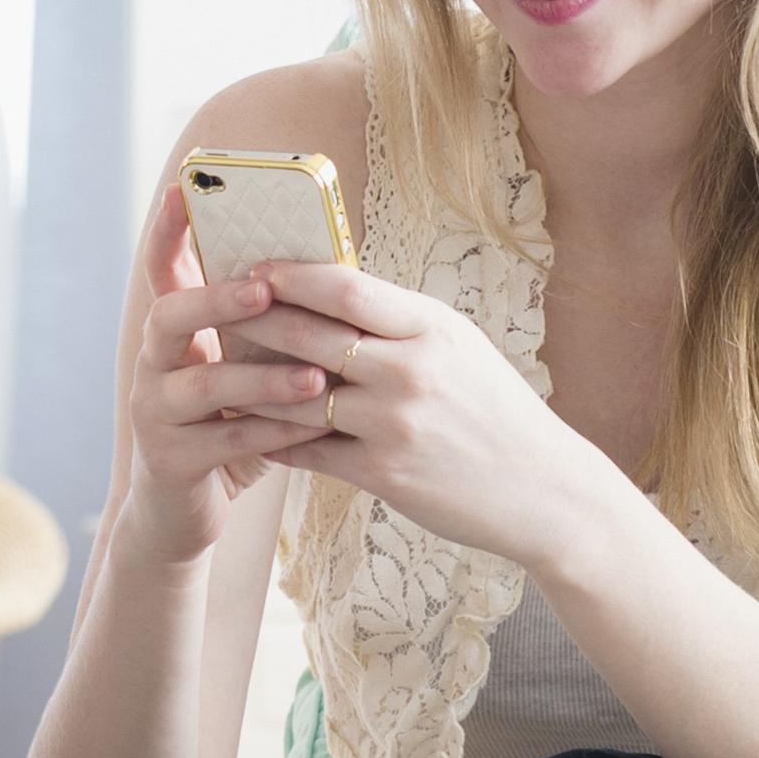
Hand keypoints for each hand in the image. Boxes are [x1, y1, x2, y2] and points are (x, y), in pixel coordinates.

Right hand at [112, 179, 335, 563]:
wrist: (187, 514)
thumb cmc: (234, 427)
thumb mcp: (248, 369)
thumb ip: (269, 328)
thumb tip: (334, 270)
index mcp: (174, 333)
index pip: (163, 268)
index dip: (169, 229)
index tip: (183, 187)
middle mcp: (153, 364)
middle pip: (168, 314)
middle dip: (218, 299)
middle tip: (265, 289)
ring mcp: (153, 413)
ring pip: (202, 384)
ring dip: (263, 378)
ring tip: (317, 378)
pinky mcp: (168, 461)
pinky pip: (224, 442)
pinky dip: (273, 434)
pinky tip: (315, 429)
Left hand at [222, 259, 619, 565]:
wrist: (543, 491)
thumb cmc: (496, 412)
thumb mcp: (459, 348)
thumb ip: (401, 324)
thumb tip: (334, 290)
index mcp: (431, 328)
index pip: (347, 288)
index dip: (292, 275)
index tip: (254, 266)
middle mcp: (410, 371)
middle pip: (311, 335)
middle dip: (254, 318)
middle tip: (215, 307)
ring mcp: (394, 424)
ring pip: (298, 394)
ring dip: (252, 382)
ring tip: (218, 369)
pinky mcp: (383, 473)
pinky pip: (309, 450)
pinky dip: (274, 437)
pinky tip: (248, 428)